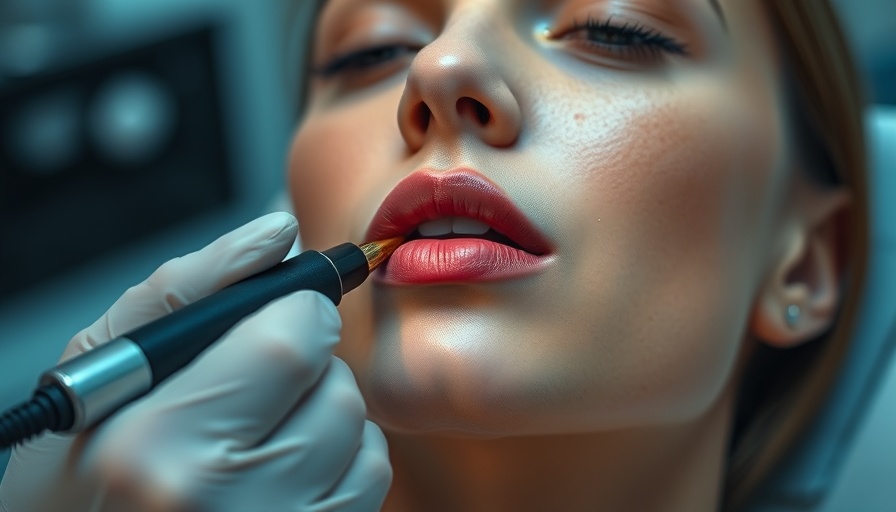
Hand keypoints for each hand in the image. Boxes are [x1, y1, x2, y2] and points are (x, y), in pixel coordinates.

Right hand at [0, 213, 391, 511]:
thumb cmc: (87, 472)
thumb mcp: (105, 369)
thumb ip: (188, 285)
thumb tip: (277, 231)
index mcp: (159, 442)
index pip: (292, 340)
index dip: (297, 314)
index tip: (278, 318)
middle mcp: (226, 499)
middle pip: (335, 384)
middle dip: (304, 367)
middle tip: (248, 392)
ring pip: (358, 426)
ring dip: (321, 412)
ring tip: (256, 436)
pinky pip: (372, 473)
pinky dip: (339, 456)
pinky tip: (281, 470)